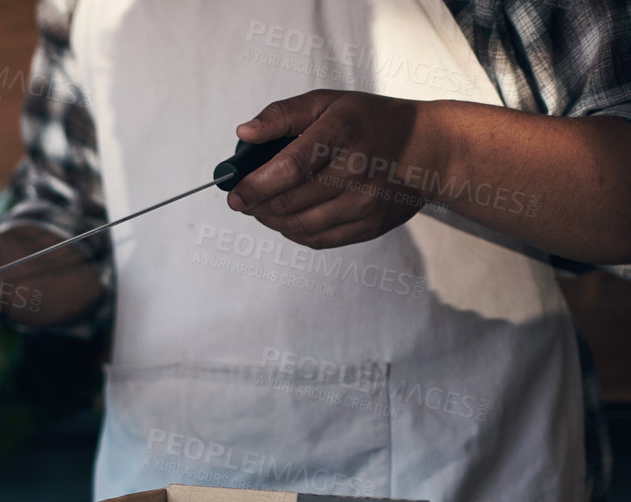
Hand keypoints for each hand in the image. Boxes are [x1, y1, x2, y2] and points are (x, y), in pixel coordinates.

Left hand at [228, 90, 431, 248]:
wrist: (427, 148)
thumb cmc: (370, 122)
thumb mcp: (328, 103)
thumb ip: (282, 116)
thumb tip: (244, 134)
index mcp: (343, 132)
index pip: (289, 167)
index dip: (255, 185)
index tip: (233, 192)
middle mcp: (357, 171)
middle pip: (289, 202)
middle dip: (255, 205)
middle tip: (242, 200)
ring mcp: (365, 203)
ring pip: (300, 225)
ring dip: (271, 220)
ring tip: (261, 209)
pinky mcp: (370, 226)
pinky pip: (318, 239)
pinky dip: (294, 231)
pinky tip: (287, 218)